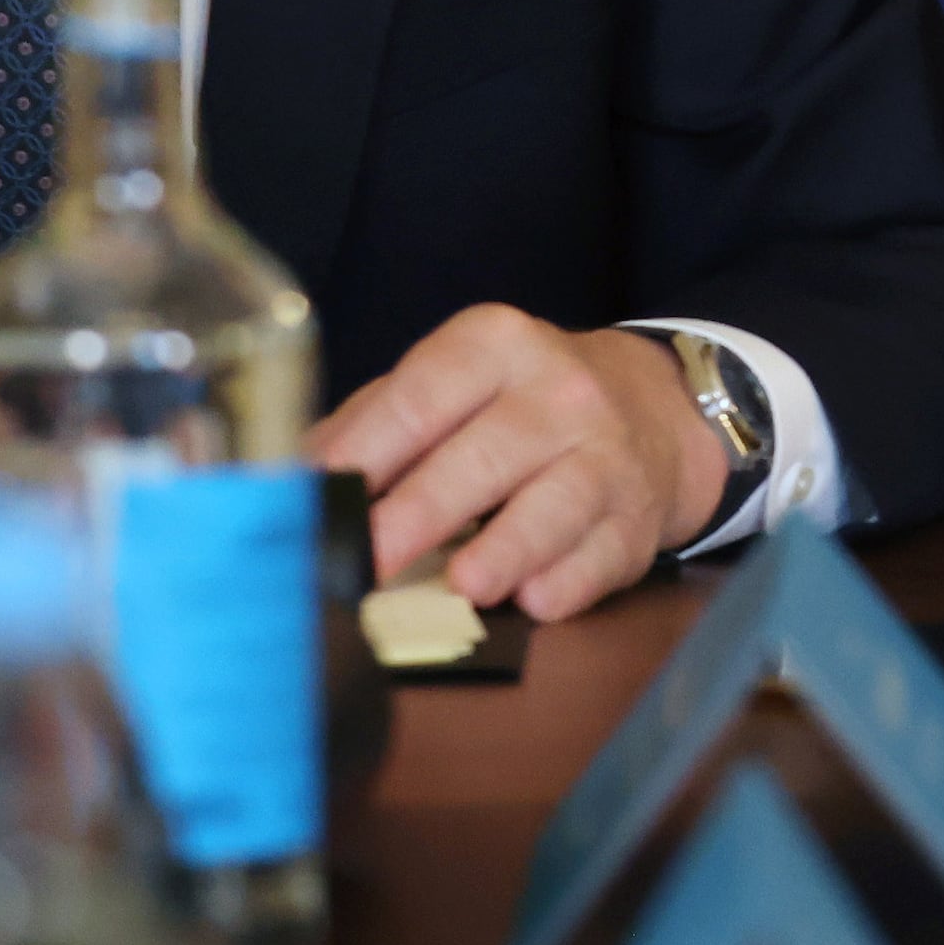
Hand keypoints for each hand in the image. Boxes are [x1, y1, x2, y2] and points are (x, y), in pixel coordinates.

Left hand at [312, 308, 731, 623]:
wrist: (650, 412)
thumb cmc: (518, 406)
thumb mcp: (452, 384)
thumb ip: (374, 422)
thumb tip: (294, 477)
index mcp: (495, 346)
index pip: (419, 399)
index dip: (364, 453)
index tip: (319, 496)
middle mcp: (558, 392)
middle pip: (483, 456)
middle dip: (419, 514)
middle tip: (367, 558)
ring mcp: (606, 456)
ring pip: (554, 505)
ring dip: (506, 550)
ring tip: (463, 585)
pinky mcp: (634, 521)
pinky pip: (599, 556)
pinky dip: (565, 583)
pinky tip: (534, 598)